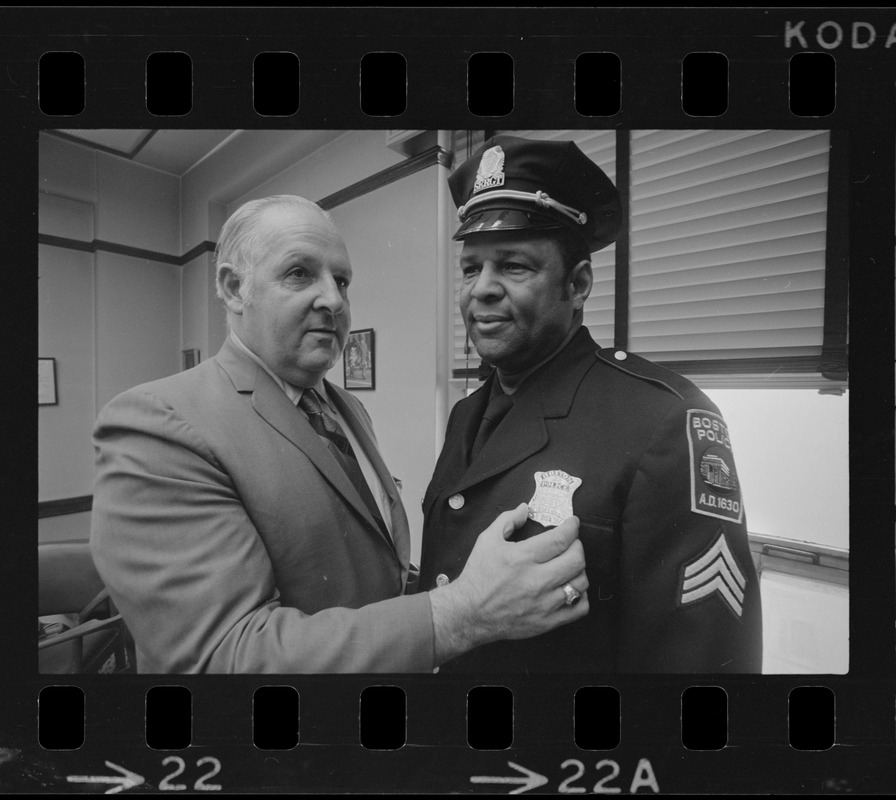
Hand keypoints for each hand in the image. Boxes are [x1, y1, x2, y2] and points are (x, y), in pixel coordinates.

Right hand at [429, 503, 588, 663]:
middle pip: (576, 560)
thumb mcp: (487, 540)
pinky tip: (570, 589)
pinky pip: (579, 609)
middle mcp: (536, 581)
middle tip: (572, 544)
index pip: (560, 539)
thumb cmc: (478, 577)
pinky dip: (581, 597)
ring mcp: (544, 603)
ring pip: (581, 583)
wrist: (469, 613)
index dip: (572, 527)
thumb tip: (524, 508)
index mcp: (522, 558)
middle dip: (578, 546)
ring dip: (579, 570)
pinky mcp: (547, 622)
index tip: (573, 524)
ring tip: (569, 566)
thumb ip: (507, 520)